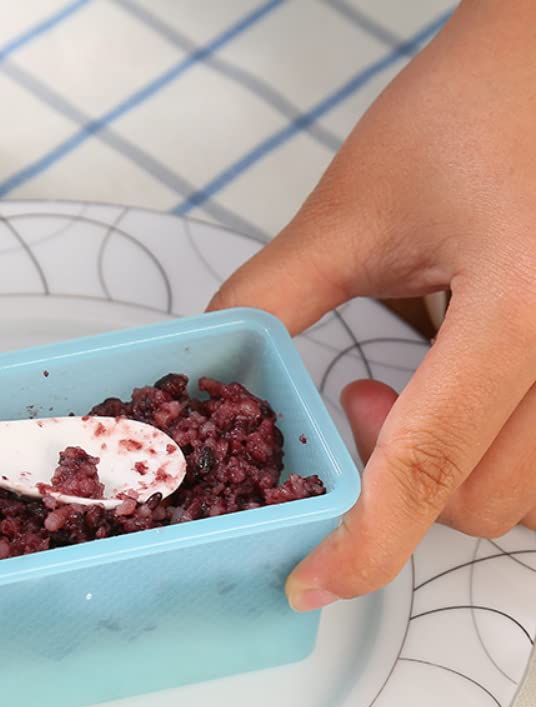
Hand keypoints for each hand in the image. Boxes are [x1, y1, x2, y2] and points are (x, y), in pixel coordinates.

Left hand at [207, 0, 535, 610]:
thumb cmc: (476, 107)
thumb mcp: (358, 207)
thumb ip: (274, 296)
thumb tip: (218, 367)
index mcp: (524, 304)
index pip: (429, 464)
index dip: (362, 544)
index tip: (310, 581)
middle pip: (480, 500)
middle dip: (394, 488)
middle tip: (350, 408)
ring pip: (524, 492)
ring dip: (443, 473)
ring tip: (402, 391)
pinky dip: (485, 452)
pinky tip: (456, 392)